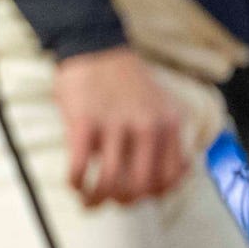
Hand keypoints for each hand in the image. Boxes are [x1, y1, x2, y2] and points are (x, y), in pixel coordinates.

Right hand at [54, 46, 190, 205]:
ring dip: (96, 201)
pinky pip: (80, 168)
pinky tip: (74, 183)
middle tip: (112, 201)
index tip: (140, 196)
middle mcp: (146, 127)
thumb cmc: (126, 84)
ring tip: (88, 201)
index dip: (154, 195)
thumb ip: (168, 140)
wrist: (95, 45)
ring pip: (109, 183)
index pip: (170, 178)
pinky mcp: (83, 123)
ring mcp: (115, 125)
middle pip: (140, 187)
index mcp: (169, 125)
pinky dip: (76, 183)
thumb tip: (174, 181)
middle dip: (124, 202)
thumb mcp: (161, 106)